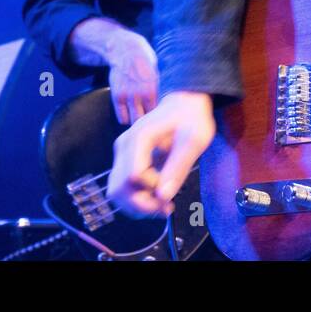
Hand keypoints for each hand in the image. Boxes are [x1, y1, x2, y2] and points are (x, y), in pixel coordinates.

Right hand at [106, 31, 158, 125]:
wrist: (125, 50)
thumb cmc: (145, 60)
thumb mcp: (159, 72)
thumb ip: (163, 89)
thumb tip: (173, 103)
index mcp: (154, 89)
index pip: (160, 114)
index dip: (161, 119)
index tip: (162, 120)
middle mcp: (141, 94)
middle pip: (148, 120)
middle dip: (150, 123)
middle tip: (151, 123)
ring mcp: (128, 96)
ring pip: (134, 122)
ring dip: (137, 122)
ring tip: (140, 119)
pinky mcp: (117, 96)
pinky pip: (122, 118)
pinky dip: (125, 118)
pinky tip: (129, 113)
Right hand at [107, 91, 214, 217]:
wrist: (183, 104)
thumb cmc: (191, 119)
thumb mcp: (194, 140)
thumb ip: (178, 167)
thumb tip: (164, 196)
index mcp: (140, 138)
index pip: (134, 176)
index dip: (152, 190)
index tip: (172, 191)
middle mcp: (124, 145)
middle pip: (119, 187)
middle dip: (141, 205)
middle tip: (165, 208)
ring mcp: (122, 152)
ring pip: (115, 191)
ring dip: (136, 205)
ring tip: (159, 205)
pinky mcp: (124, 158)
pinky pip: (121, 186)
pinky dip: (135, 198)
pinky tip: (153, 196)